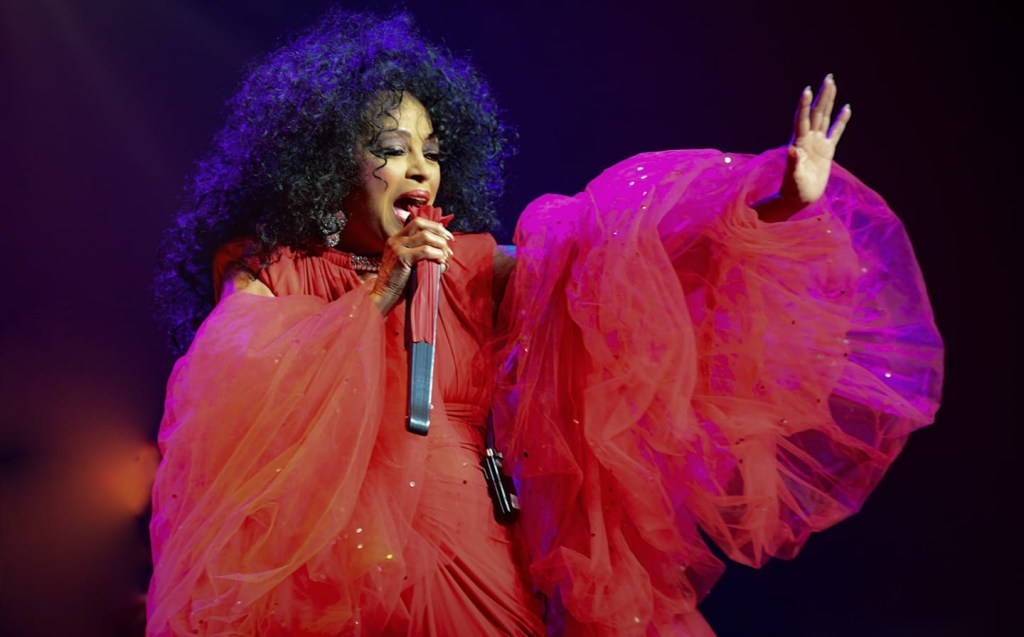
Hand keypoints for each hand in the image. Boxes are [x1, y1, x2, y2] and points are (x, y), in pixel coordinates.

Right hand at [369, 216, 453, 314]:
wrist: (383, 296)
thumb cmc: (398, 284)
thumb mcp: (407, 263)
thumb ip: (419, 254)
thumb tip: (443, 250)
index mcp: (396, 239)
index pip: (417, 222)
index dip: (435, 226)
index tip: (446, 236)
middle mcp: (395, 240)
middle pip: (421, 224)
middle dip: (439, 232)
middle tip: (450, 243)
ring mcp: (397, 248)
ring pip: (426, 236)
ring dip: (440, 245)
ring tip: (446, 256)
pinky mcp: (401, 258)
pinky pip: (425, 251)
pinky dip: (437, 254)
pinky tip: (441, 262)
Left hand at [753, 74, 851, 221]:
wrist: (799, 199)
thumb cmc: (793, 190)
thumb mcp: (793, 178)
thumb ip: (792, 164)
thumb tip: (791, 151)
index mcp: (799, 143)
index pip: (802, 119)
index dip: (804, 105)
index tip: (807, 90)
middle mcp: (808, 139)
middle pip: (815, 113)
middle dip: (821, 96)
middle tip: (828, 78)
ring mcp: (817, 143)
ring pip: (824, 118)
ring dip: (829, 101)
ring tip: (832, 84)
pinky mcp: (826, 151)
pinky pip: (836, 132)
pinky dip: (841, 120)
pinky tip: (846, 108)